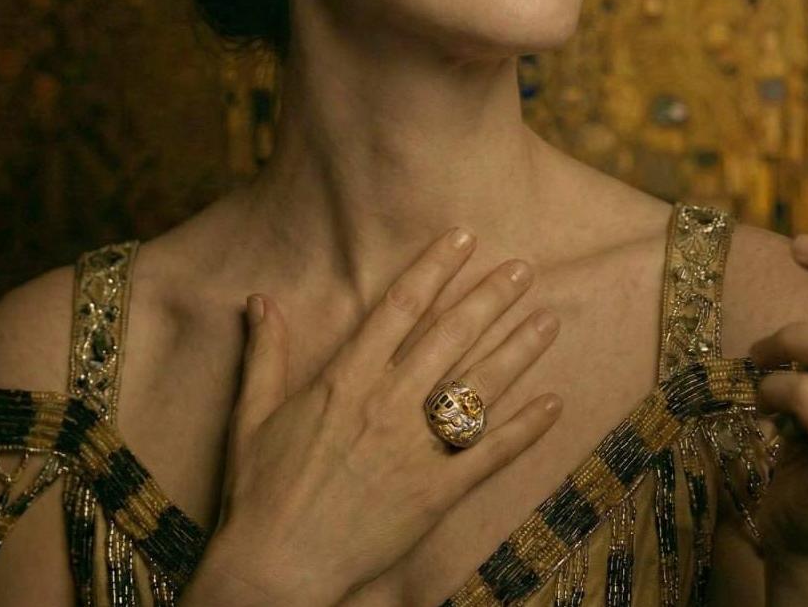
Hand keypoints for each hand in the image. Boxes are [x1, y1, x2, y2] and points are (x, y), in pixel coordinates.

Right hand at [188, 227, 562, 606]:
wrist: (276, 568)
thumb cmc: (261, 490)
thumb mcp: (254, 413)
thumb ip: (265, 353)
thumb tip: (258, 299)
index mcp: (346, 379)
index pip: (400, 306)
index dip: (434, 268)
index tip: (463, 239)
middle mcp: (388, 404)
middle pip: (449, 337)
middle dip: (489, 298)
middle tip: (522, 269)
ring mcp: (416, 449)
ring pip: (477, 388)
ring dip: (517, 350)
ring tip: (549, 318)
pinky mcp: (436, 493)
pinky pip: (488, 456)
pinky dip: (524, 430)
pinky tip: (553, 405)